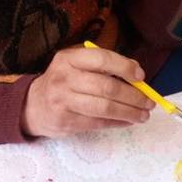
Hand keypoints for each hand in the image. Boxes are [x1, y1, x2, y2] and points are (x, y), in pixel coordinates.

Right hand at [21, 47, 154, 137]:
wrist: (33, 105)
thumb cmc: (63, 81)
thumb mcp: (76, 64)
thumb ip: (103, 65)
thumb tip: (137, 74)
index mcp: (69, 58)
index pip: (101, 59)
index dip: (124, 67)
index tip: (141, 77)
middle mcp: (64, 78)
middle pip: (106, 87)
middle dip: (133, 96)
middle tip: (149, 102)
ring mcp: (63, 101)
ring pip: (103, 108)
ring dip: (129, 112)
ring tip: (143, 115)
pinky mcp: (65, 121)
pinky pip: (98, 123)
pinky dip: (118, 122)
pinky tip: (128, 121)